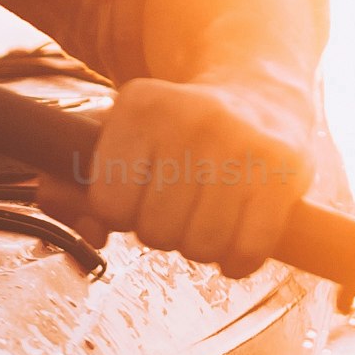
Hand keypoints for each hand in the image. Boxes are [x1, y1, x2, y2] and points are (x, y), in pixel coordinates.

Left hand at [78, 59, 314, 279]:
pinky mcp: (284, 170)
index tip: (136, 195)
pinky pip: (247, 252)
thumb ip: (70, 179)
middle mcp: (191, 118)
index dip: (119, 213)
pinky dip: (236, 260)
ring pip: (200, 246)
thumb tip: (76, 220)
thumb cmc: (173, 131)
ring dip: (199, 247)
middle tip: (176, 206)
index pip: (108, 203)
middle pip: (155, 231)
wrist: (259, 95)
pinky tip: (235, 235)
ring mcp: (242, 143)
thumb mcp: (116, 136)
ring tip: (205, 217)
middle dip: (161, 231)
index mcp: (140, 105)